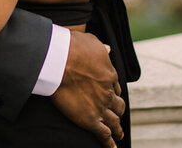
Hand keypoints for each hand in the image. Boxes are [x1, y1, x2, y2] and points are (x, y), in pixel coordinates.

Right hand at [50, 30, 124, 146]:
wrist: (62, 61)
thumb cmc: (73, 47)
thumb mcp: (92, 42)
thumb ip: (101, 48)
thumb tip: (107, 49)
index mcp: (109, 75)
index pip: (115, 87)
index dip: (113, 93)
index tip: (112, 96)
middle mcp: (108, 93)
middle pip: (118, 105)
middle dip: (119, 111)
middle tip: (119, 117)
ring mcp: (100, 107)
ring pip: (114, 121)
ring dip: (117, 129)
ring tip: (119, 135)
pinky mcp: (90, 120)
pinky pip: (103, 135)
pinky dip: (109, 144)